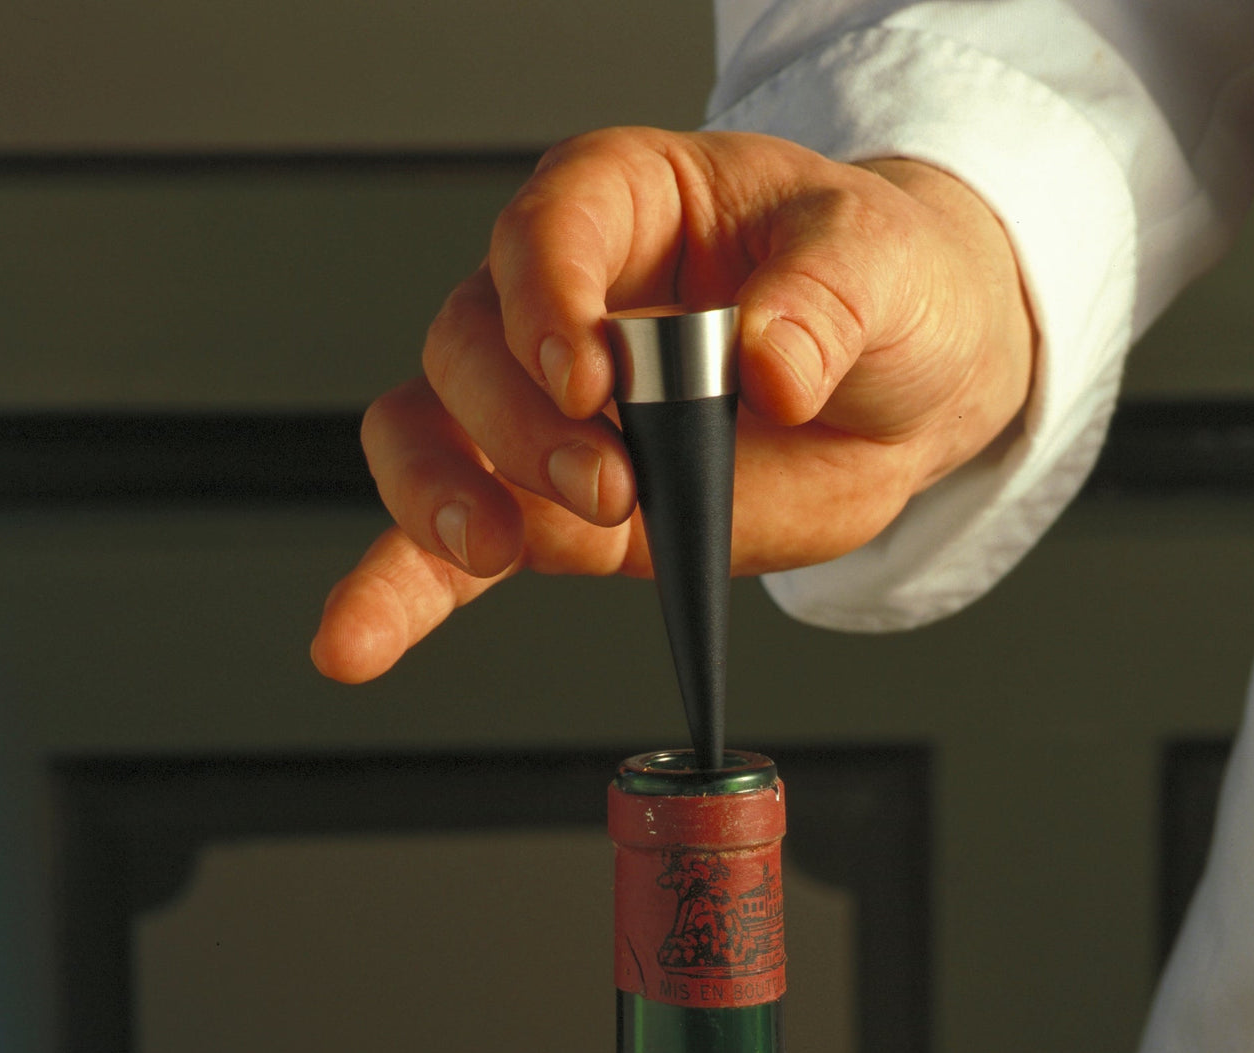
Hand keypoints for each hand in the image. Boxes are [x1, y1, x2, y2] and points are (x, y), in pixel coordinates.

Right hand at [311, 127, 1033, 682]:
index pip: (547, 229)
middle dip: (520, 423)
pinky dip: (399, 591)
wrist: (894, 389)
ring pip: (427, 434)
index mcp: (626, 209)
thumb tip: (767, 368)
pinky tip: (358, 642)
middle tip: (610, 483)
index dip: (547, 299)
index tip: (590, 375)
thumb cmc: (877, 291)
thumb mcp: (882, 269)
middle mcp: (557, 305)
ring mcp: (542, 413)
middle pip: (468, 343)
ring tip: (493, 547)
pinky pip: (445, 546)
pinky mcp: (551, 510)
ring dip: (442, 497)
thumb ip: (825, 305)